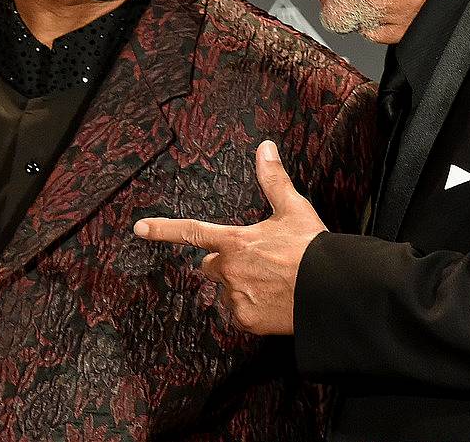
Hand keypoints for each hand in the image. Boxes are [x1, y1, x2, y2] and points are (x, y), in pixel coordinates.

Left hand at [133, 140, 326, 334]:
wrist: (330, 290)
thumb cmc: (311, 248)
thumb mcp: (294, 209)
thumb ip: (274, 179)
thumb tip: (265, 148)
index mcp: (234, 241)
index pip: (191, 232)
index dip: (162, 229)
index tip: (139, 228)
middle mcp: (228, 270)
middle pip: (211, 266)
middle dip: (226, 263)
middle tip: (256, 261)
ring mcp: (235, 297)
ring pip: (227, 290)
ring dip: (240, 286)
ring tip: (272, 282)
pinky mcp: (246, 321)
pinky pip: (240, 312)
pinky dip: (252, 308)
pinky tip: (273, 301)